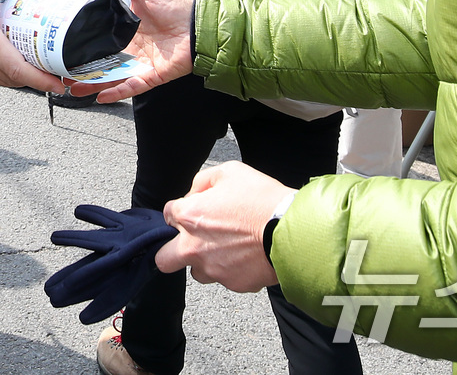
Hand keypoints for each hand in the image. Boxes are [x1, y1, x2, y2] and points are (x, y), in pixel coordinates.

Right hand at [0, 0, 65, 93]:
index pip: (21, 72)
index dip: (43, 81)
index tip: (59, 85)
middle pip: (16, 81)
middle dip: (38, 81)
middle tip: (54, 72)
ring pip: (4, 79)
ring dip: (22, 76)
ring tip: (36, 65)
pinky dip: (7, 71)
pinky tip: (11, 55)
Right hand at [69, 0, 193, 101]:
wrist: (198, 25)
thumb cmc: (175, 5)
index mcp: (126, 28)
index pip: (99, 38)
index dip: (82, 42)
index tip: (62, 44)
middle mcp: (130, 47)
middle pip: (100, 61)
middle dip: (81, 68)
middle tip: (61, 71)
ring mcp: (139, 63)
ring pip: (110, 77)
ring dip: (92, 83)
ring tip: (73, 87)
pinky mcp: (150, 75)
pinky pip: (130, 86)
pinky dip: (116, 92)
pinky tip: (100, 96)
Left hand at [155, 162, 294, 292]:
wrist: (293, 231)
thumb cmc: (262, 199)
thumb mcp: (231, 171)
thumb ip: (204, 181)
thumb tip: (195, 194)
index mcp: (189, 216)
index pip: (167, 215)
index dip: (181, 211)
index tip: (195, 210)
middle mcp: (194, 247)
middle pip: (163, 259)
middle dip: (171, 251)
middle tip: (192, 242)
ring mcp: (214, 269)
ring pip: (198, 272)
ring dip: (206, 262)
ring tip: (229, 248)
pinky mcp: (234, 284)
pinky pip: (227, 278)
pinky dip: (234, 270)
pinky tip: (249, 255)